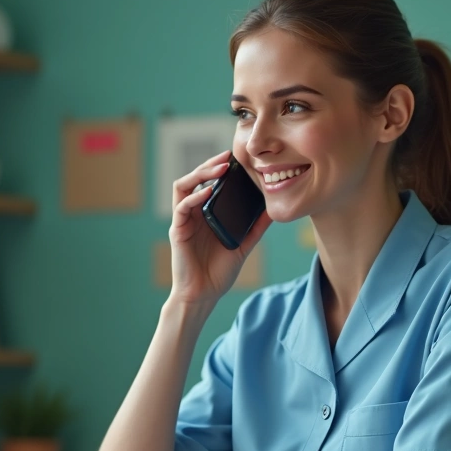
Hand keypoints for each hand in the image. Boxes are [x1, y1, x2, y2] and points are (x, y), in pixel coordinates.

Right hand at [168, 151, 271, 307]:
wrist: (204, 295)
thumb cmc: (219, 272)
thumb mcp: (244, 245)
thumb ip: (255, 227)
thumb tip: (273, 211)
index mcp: (205, 213)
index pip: (207, 182)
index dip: (218, 167)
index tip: (237, 158)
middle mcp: (192, 213)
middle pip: (194, 178)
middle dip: (210, 164)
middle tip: (229, 156)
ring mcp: (183, 221)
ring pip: (183, 186)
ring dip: (200, 174)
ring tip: (220, 168)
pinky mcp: (178, 231)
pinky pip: (182, 207)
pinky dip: (195, 196)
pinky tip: (208, 191)